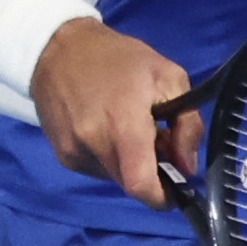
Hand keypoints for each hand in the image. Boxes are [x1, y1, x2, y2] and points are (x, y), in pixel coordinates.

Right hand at [30, 19, 195, 207]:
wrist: (58, 48)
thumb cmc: (119, 58)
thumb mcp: (169, 77)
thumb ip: (187, 124)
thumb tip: (188, 167)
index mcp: (123, 125)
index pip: (140, 185)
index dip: (161, 197)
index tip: (174, 190)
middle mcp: (94, 145)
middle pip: (130, 183)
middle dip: (149, 173)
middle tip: (154, 142)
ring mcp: (74, 152)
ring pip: (114, 177)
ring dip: (127, 163)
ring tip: (125, 128)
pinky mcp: (62, 155)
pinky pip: (95, 168)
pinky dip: (107, 157)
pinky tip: (104, 128)